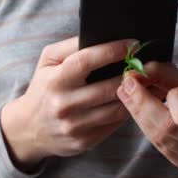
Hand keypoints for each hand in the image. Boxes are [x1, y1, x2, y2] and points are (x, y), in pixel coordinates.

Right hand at [2, 37, 162, 170]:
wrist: (29, 128)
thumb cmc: (44, 86)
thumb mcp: (47, 61)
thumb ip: (71, 46)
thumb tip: (102, 35)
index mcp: (55, 80)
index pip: (87, 61)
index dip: (113, 50)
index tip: (133, 44)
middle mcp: (63, 104)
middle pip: (108, 87)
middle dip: (132, 74)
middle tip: (148, 64)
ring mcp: (74, 126)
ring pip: (115, 109)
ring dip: (135, 95)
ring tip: (148, 82)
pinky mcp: (84, 142)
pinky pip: (113, 125)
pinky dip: (126, 111)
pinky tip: (136, 101)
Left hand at [116, 62, 177, 170]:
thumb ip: (166, 74)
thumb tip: (134, 73)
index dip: (172, 98)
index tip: (170, 86)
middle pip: (166, 128)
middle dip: (141, 104)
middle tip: (127, 84)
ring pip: (157, 137)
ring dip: (138, 114)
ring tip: (128, 94)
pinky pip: (157, 144)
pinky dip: (145, 125)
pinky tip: (139, 111)